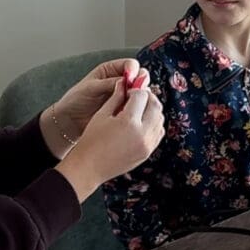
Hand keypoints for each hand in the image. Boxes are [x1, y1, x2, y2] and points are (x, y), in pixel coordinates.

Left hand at [54, 57, 143, 137]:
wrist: (71, 120)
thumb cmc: (76, 100)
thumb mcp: (91, 88)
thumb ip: (109, 83)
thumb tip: (126, 80)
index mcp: (110, 70)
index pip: (129, 65)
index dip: (133, 70)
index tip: (131, 78)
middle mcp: (119, 81)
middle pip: (139, 76)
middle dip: (140, 82)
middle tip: (137, 89)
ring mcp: (123, 95)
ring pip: (140, 92)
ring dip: (140, 95)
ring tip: (133, 100)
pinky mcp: (124, 108)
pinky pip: (135, 106)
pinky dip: (137, 107)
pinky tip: (131, 110)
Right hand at [56, 80, 163, 201]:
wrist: (89, 167)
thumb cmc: (91, 140)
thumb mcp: (102, 114)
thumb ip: (116, 97)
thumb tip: (124, 83)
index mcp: (129, 122)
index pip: (142, 96)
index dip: (135, 90)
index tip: (128, 91)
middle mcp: (142, 133)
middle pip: (156, 105)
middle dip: (148, 97)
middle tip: (137, 97)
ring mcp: (147, 145)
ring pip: (160, 119)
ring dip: (152, 110)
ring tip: (138, 110)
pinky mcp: (148, 152)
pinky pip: (158, 132)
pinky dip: (154, 124)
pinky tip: (140, 123)